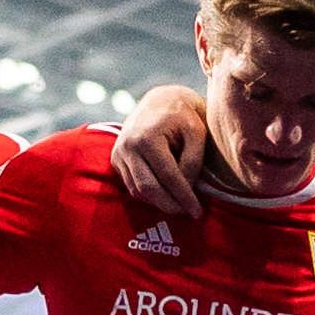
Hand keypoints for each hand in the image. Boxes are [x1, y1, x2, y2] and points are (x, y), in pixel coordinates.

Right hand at [108, 82, 211, 223]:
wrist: (160, 100)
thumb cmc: (184, 116)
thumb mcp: (197, 133)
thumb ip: (193, 162)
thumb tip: (186, 190)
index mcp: (148, 137)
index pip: (168, 176)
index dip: (184, 197)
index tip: (198, 213)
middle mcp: (128, 146)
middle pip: (149, 188)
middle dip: (170, 205)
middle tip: (188, 214)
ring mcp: (118, 153)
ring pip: (138, 191)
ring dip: (159, 202)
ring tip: (180, 205)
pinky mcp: (115, 159)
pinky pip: (131, 186)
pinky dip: (148, 195)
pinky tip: (165, 195)